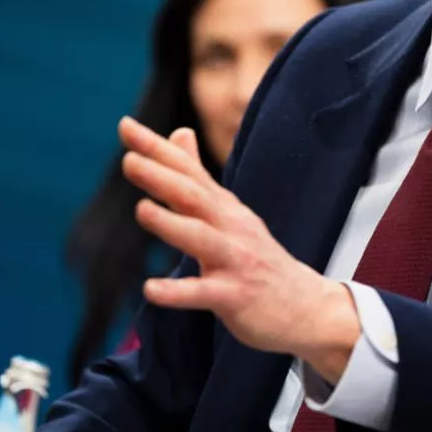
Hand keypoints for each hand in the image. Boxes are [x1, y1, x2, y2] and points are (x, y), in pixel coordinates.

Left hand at [118, 116, 360, 381]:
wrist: (306, 306)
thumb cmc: (257, 258)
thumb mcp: (229, 212)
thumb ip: (198, 175)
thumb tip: (180, 131)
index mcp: (223, 206)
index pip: (187, 169)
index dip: (157, 148)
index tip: (125, 125)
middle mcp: (230, 226)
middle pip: (193, 196)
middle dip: (161, 176)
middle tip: (128, 160)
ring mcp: (236, 260)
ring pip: (201, 239)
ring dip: (171, 224)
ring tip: (141, 210)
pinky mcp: (236, 296)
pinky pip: (204, 293)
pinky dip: (177, 292)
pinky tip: (150, 290)